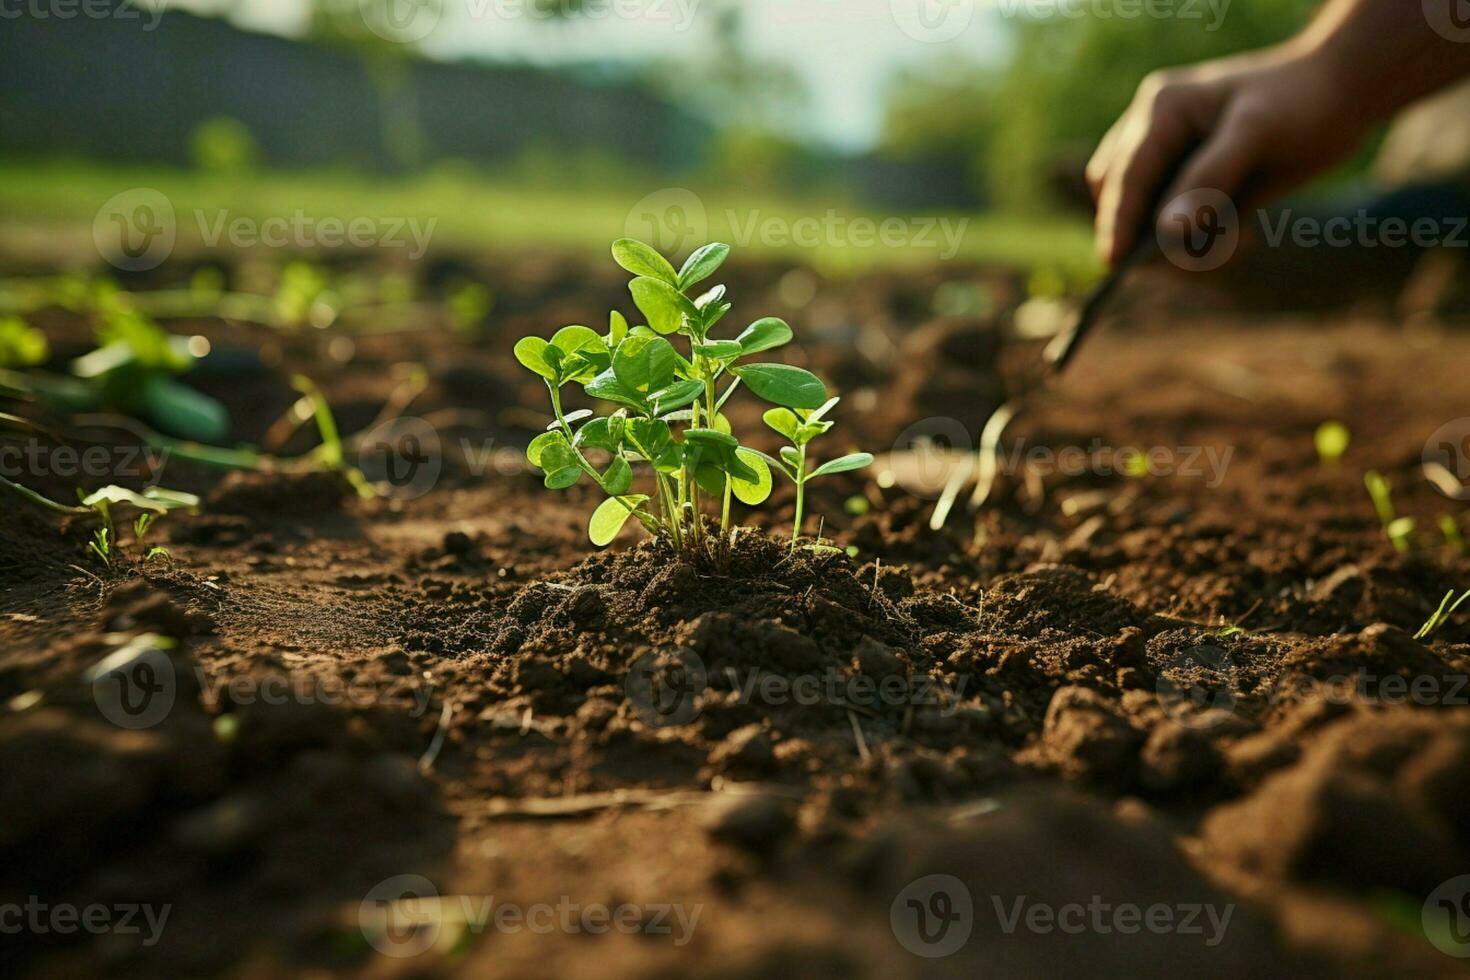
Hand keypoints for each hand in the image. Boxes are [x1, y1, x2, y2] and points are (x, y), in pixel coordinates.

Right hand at [1086, 44, 1369, 264]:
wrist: (1339, 95)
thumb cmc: (1302, 103)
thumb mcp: (1256, 135)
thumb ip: (1208, 179)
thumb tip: (1165, 231)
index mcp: (1161, 109)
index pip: (1125, 174)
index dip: (1117, 219)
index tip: (1114, 262)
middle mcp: (1153, 132)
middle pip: (1122, 198)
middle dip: (1155, 234)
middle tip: (1215, 254)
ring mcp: (1168, 159)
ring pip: (1145, 217)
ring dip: (1182, 244)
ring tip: (1239, 242)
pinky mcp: (1187, 183)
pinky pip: (1174, 227)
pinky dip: (1199, 242)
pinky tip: (1240, 234)